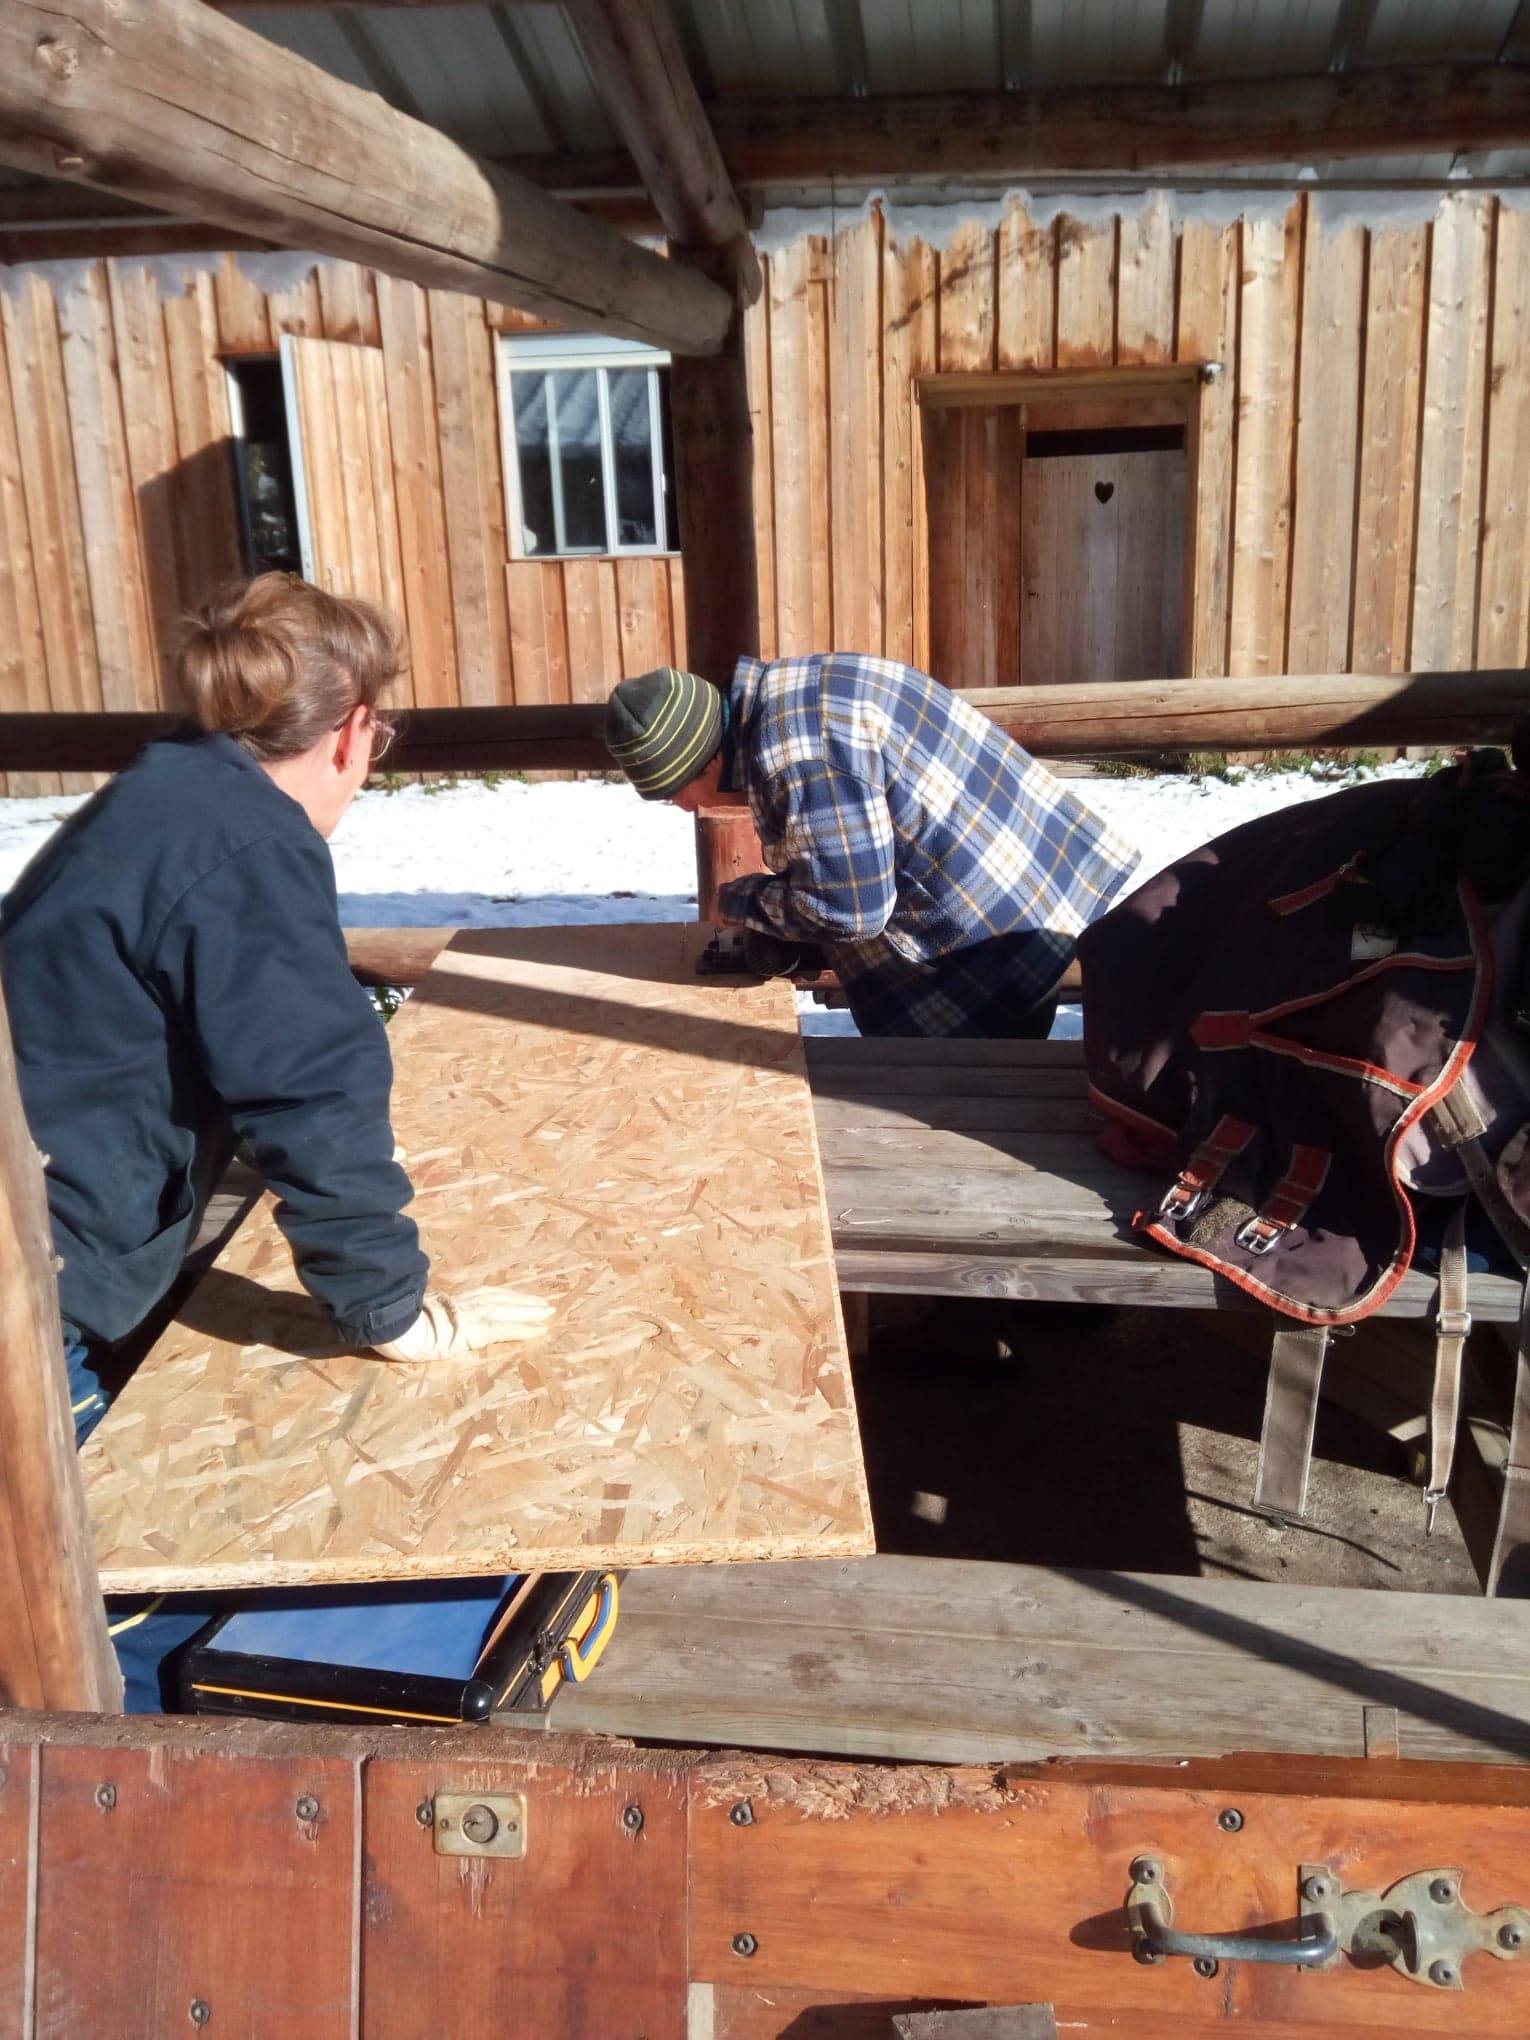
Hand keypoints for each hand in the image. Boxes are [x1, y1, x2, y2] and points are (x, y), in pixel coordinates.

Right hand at [372, 1286, 553, 1360]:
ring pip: (505, 1311)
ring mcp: (466, 1317)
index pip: (482, 1295)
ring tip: (548, 1313)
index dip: (503, 1296)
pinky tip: (539, 1330)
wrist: (385, 1325)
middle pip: (498, 1299)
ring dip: (528, 1312)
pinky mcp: (471, 1331)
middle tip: (545, 1305)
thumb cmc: (391, 1322)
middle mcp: (461, 1305)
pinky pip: (502, 1329)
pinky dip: (522, 1329)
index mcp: (448, 1302)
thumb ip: (422, 1313)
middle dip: (522, 1302)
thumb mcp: (409, 1315)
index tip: (518, 1297)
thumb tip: (420, 1313)